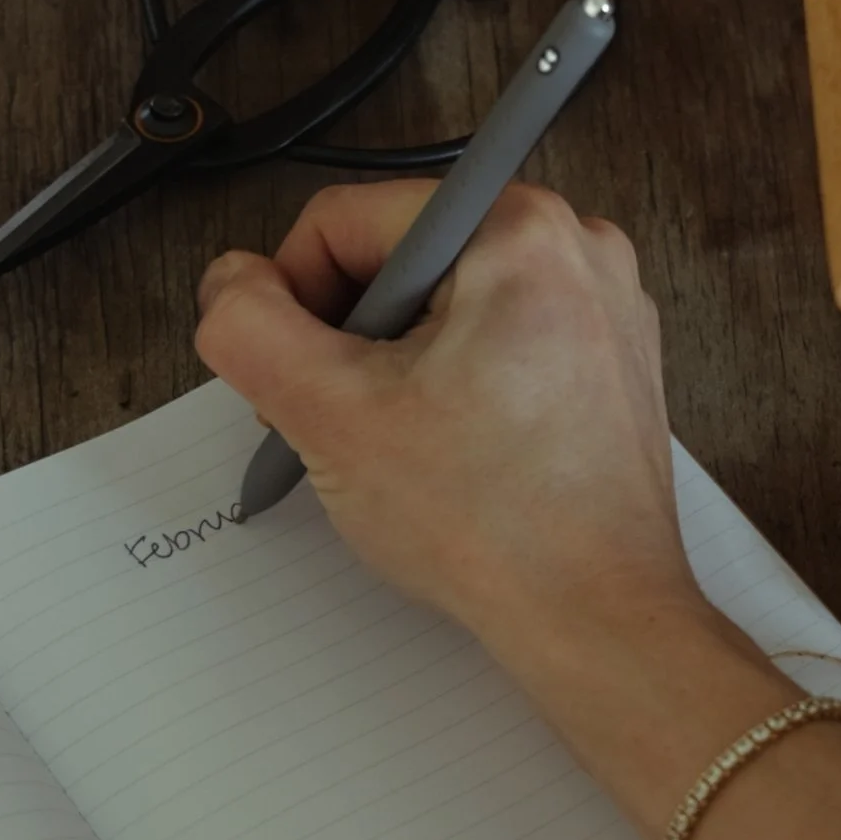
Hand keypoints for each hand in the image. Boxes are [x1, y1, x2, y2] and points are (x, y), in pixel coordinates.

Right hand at [194, 180, 705, 644]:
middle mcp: (576, 246)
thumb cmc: (489, 524)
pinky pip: (501, 340)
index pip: (344, 221)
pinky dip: (459, 385)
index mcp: (516, 227)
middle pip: (399, 259)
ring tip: (406, 447)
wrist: (596, 618)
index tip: (299, 381)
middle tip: (347, 424)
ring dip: (400, 366)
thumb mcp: (328, 414)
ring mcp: (603, 304)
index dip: (292, 302)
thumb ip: (248, 328)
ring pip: (447, 304)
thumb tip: (230, 283)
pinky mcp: (610, 360)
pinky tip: (455, 455)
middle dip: (351, 338)